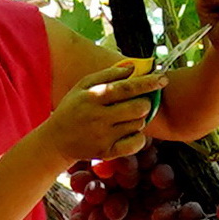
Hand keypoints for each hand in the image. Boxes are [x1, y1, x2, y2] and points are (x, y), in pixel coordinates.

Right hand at [38, 56, 165, 167]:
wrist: (56, 141)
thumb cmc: (73, 108)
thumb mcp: (82, 86)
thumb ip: (107, 74)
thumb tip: (133, 67)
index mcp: (92, 98)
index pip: (126, 88)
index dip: (147, 82)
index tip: (162, 78)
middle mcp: (98, 118)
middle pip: (137, 108)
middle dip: (145, 103)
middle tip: (140, 103)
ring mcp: (103, 137)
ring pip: (138, 124)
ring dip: (139, 119)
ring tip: (126, 118)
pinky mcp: (107, 152)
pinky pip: (136, 144)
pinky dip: (139, 137)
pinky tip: (130, 132)